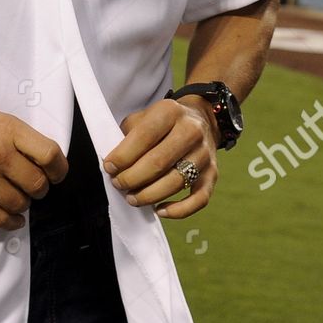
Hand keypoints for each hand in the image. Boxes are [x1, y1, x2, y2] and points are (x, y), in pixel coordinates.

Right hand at [0, 94, 67, 230]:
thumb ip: (19, 139)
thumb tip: (44, 162)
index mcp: (8, 130)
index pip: (49, 154)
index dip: (59, 169)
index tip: (57, 175)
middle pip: (37, 183)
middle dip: (40, 190)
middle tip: (34, 188)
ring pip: (20, 203)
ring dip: (23, 205)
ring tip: (18, 199)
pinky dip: (10, 222)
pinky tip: (13, 219)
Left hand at [102, 96, 216, 219]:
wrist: (201, 119)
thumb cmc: (163, 123)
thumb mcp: (144, 116)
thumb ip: (128, 136)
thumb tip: (113, 164)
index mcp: (171, 112)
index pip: (144, 136)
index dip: (123, 155)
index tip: (109, 167)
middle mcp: (191, 131)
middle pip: (159, 162)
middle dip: (133, 178)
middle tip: (118, 184)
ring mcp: (204, 154)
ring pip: (176, 182)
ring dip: (149, 195)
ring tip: (132, 198)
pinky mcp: (213, 174)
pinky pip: (199, 199)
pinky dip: (179, 210)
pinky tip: (159, 211)